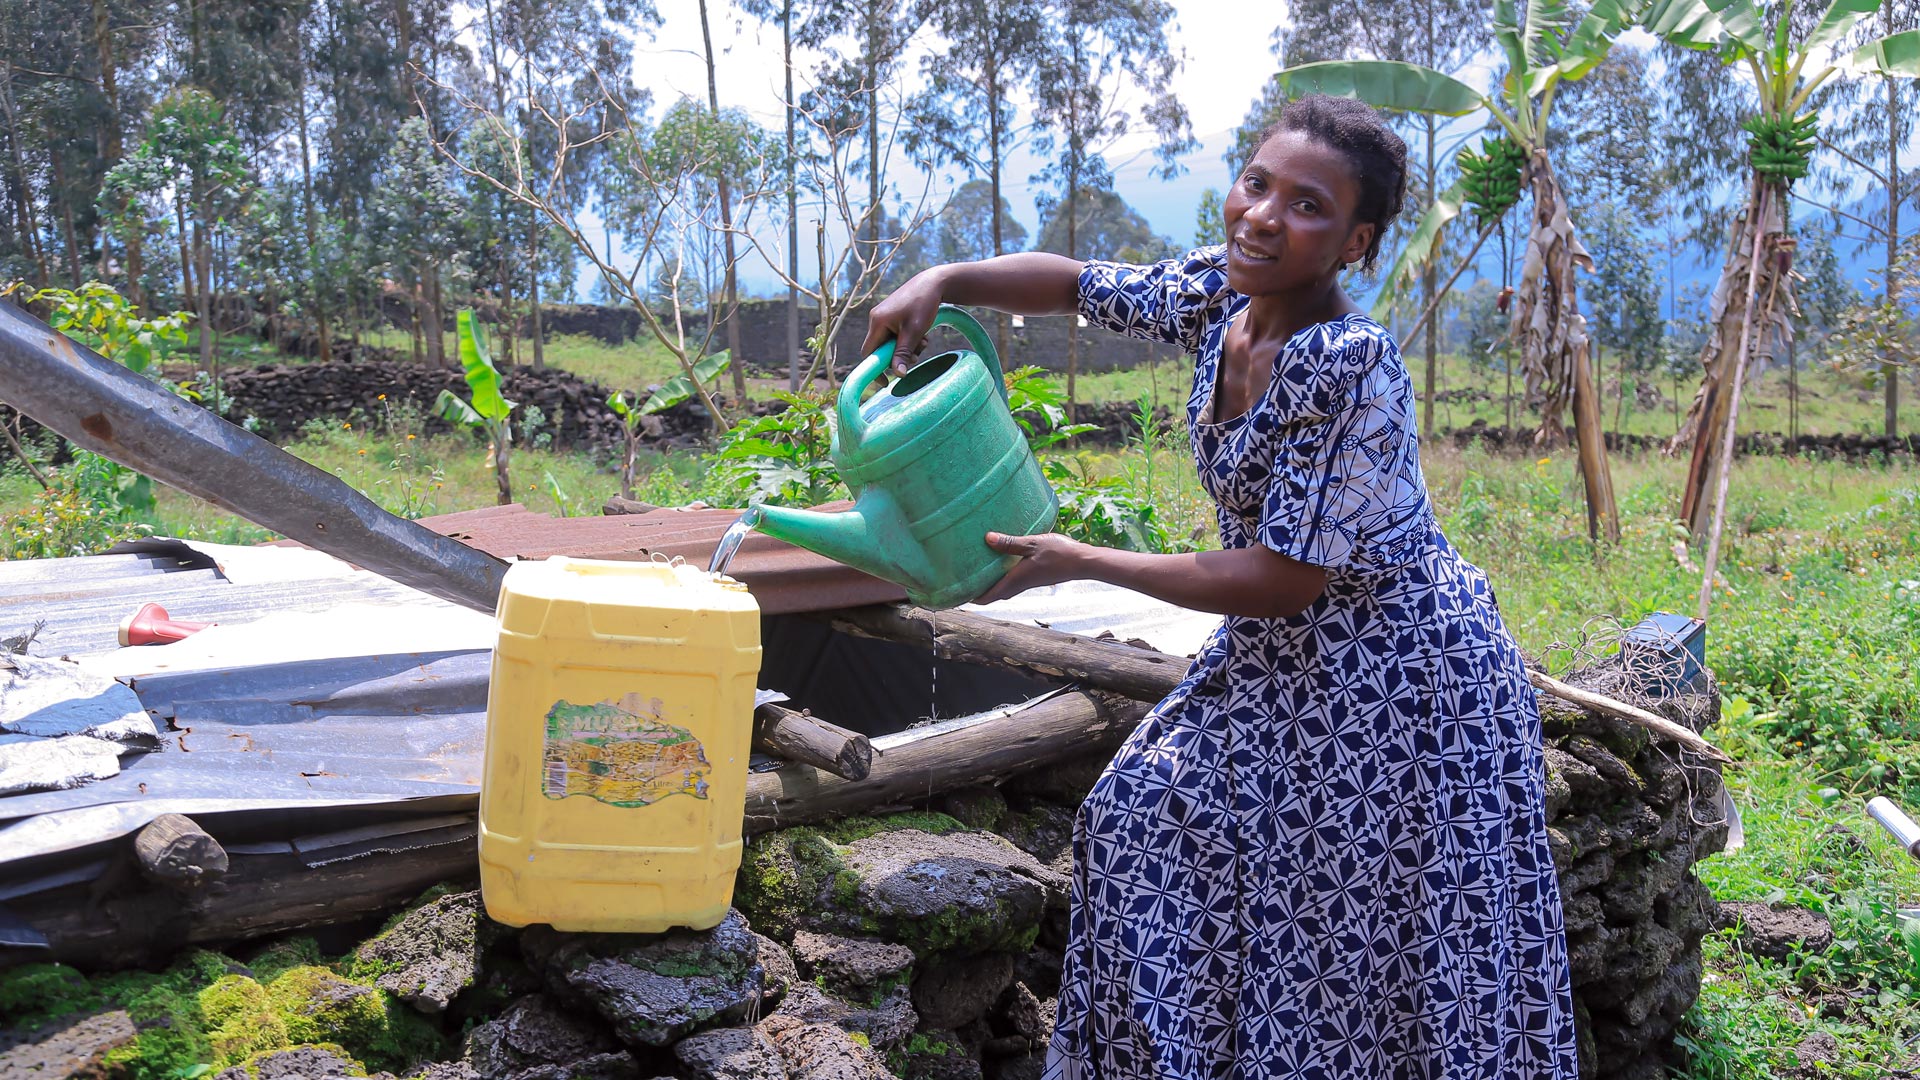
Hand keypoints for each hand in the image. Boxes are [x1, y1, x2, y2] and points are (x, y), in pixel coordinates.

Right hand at [862, 267, 948, 372]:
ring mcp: (884, 317)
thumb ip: (903, 354)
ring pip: (892, 343)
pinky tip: (922, 334)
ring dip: (907, 348)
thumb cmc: (923, 304)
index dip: (875, 369)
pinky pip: (897, 335)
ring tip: (923, 341)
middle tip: (916, 356)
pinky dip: (909, 339)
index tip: (886, 382)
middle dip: (899, 356)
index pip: (868, 353)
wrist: (934, 283)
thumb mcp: (914, 332)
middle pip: (881, 349)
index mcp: (877, 322)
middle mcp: (876, 319)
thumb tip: (898, 374)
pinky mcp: (893, 316)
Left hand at [973, 532, 1089, 604]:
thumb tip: (987, 538)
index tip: (958, 594)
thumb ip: (1009, 542)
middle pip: (993, 594)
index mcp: (1016, 580)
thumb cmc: (1059, 552)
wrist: (1083, 561)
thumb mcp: (1032, 543)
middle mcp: (1020, 585)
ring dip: (990, 584)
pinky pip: (1012, 581)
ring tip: (978, 572)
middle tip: (963, 581)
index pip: (989, 597)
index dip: (972, 598)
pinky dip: (1002, 577)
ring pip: (1003, 588)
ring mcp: (1028, 582)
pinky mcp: (1034, 577)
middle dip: (978, 591)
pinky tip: (1000, 563)